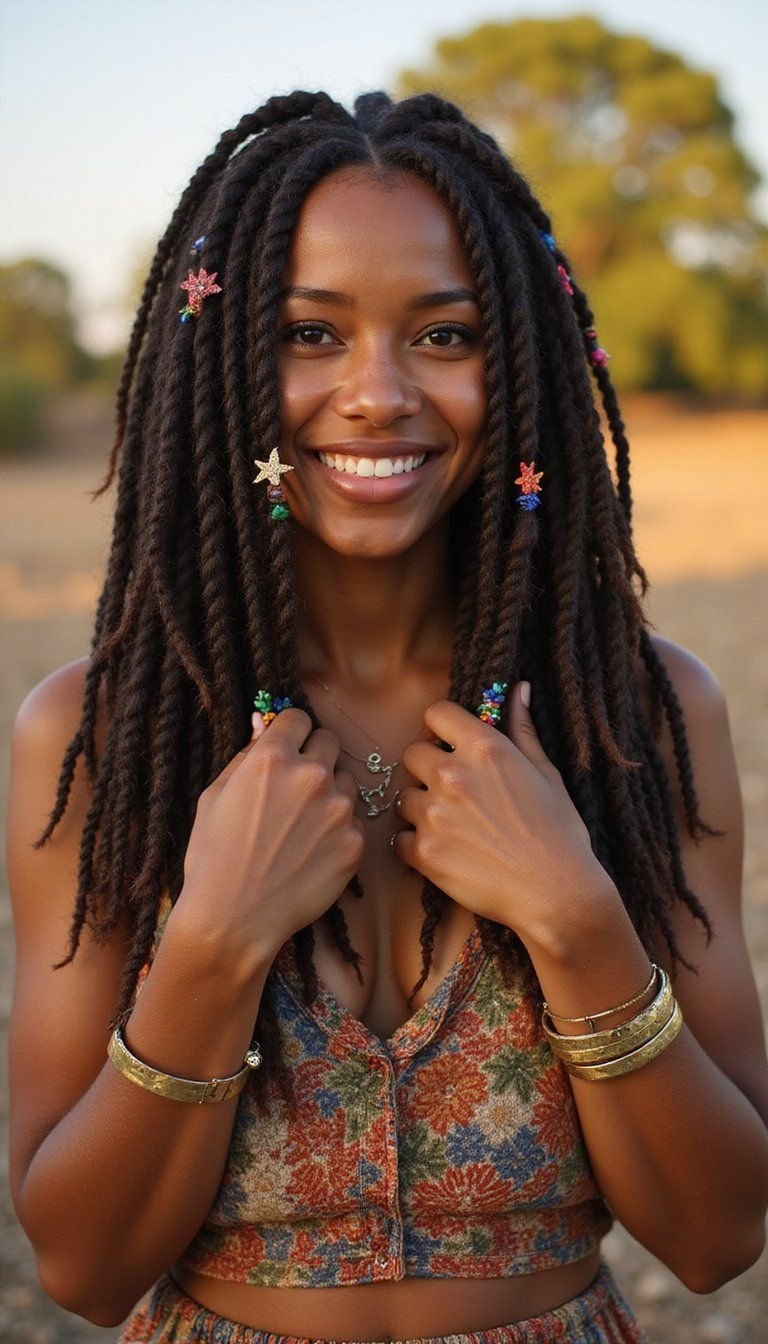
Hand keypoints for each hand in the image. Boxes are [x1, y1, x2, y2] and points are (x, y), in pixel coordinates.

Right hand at [177, 709, 363, 962]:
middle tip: (296, 785)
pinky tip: (311, 853)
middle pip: (329, 741)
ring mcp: (338, 810)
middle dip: (314, 756)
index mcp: (272, 758)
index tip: (287, 747)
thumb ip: (246, 756)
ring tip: (302, 825)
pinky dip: (337, 831)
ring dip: (330, 793)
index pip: (299, 718)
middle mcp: (311, 776)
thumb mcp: (215, 795)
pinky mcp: (355, 843)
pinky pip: (352, 821)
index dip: (290, 732)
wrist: (234, 919)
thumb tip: (265, 726)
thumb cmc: (214, 857)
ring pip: (346, 781)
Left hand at [393, 683, 615, 942]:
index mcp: (485, 748)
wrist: (558, 894)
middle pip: (410, 753)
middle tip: (449, 791)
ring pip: (403, 797)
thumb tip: (518, 689)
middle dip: (425, 768)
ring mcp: (434, 814)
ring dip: (420, 809)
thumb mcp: (547, 773)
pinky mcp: (424, 853)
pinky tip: (443, 853)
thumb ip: (523, 729)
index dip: (441, 729)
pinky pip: (399, 839)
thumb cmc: (559, 833)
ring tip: (450, 827)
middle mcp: (453, 774)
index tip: (450, 744)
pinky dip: (415, 847)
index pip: (436, 713)